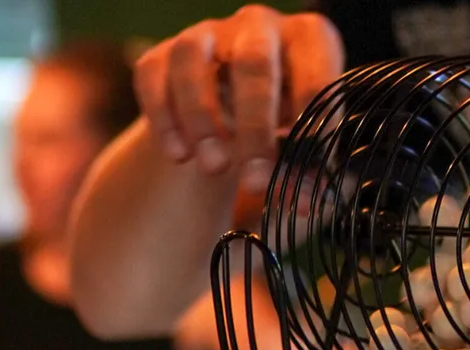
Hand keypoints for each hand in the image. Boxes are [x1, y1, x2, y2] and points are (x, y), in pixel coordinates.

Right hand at [133, 4, 343, 182]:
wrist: (234, 102)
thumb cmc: (285, 116)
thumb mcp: (302, 140)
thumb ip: (306, 170)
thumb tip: (306, 203)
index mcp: (308, 38)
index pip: (316, 68)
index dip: (314, 112)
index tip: (308, 158)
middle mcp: (258, 25)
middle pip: (254, 62)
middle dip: (255, 126)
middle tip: (255, 181)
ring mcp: (207, 33)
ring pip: (193, 59)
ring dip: (201, 118)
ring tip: (215, 169)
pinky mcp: (163, 53)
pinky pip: (153, 75)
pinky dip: (164, 118)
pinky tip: (179, 156)